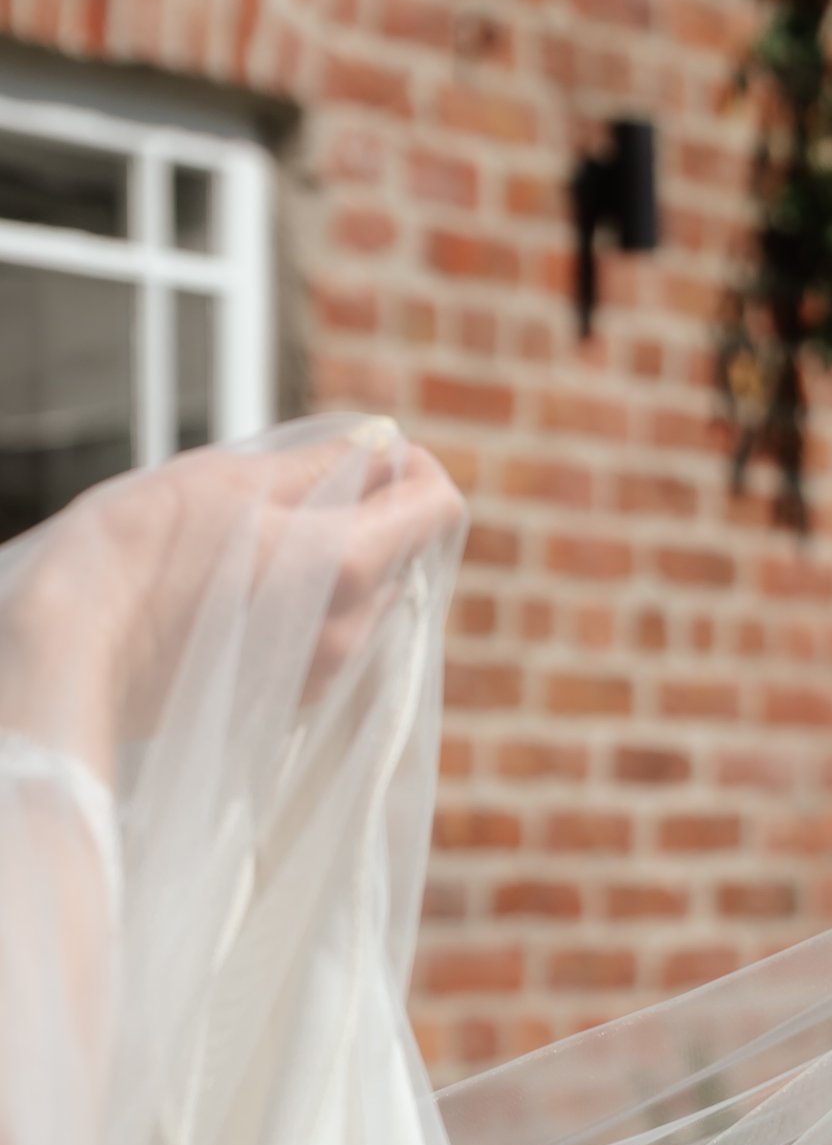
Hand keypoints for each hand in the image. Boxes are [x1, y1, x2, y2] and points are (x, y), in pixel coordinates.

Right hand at [1, 424, 462, 769]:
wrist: (80, 650)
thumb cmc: (143, 554)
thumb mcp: (231, 481)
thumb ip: (323, 467)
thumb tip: (382, 445)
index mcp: (350, 564)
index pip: (439, 508)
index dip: (417, 467)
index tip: (378, 452)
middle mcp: (353, 628)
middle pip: (404, 554)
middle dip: (370, 512)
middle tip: (296, 489)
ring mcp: (325, 671)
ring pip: (364, 598)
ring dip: (334, 559)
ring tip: (254, 541)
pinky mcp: (291, 698)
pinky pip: (326, 637)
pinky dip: (306, 604)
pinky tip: (242, 588)